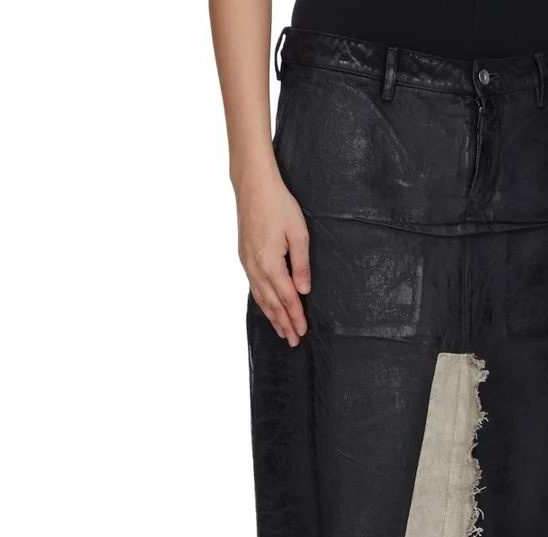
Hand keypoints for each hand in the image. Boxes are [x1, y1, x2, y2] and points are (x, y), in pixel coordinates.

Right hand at [236, 166, 309, 345]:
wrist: (253, 185)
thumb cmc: (279, 205)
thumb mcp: (298, 234)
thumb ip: (301, 265)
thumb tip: (303, 291)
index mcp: (270, 263)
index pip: (287, 298)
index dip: (296, 316)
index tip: (303, 331)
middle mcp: (255, 267)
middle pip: (272, 303)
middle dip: (284, 323)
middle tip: (293, 341)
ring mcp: (247, 263)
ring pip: (261, 298)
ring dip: (272, 317)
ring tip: (282, 331)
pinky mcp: (244, 257)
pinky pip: (254, 287)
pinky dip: (262, 302)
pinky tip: (267, 308)